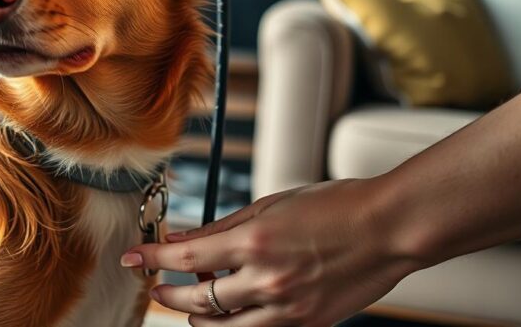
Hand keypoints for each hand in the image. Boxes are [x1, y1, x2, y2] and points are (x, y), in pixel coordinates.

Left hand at [121, 179, 420, 325]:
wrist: (389, 229)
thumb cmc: (336, 207)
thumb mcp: (270, 206)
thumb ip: (222, 227)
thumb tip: (183, 237)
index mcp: (255, 242)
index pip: (186, 258)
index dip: (152, 259)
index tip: (131, 258)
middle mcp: (267, 279)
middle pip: (197, 303)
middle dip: (169, 296)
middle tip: (158, 288)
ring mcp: (288, 308)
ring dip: (200, 317)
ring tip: (196, 300)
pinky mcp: (306, 324)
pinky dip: (238, 323)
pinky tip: (234, 307)